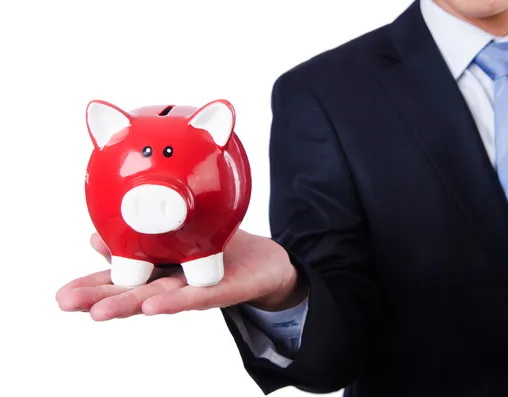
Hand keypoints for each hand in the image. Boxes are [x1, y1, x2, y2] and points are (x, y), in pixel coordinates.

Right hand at [55, 230, 307, 320]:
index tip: (62, 296)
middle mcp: (173, 282)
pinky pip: (200, 295)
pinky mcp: (223, 289)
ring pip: (160, 297)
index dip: (92, 287)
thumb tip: (97, 236)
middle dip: (99, 298)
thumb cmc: (218, 249)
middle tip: (65, 304)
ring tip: (99, 312)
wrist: (265, 261)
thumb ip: (140, 238)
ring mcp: (196, 288)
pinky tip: (155, 307)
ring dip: (130, 304)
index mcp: (159, 268)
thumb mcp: (176, 236)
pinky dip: (178, 300)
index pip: (120, 279)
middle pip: (133, 292)